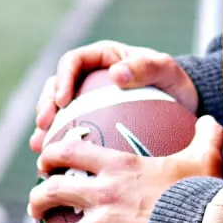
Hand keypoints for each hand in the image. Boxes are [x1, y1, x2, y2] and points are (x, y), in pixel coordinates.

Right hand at [29, 39, 198, 152]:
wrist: (182, 105)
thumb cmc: (174, 83)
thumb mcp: (166, 71)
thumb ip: (146, 67)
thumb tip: (117, 74)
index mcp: (102, 57)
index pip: (72, 62)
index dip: (62, 79)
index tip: (62, 101)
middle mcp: (89, 76)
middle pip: (56, 87)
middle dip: (45, 106)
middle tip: (44, 126)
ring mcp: (86, 100)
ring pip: (57, 111)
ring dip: (45, 128)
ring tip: (40, 146)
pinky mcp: (89, 121)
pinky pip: (70, 131)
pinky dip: (60, 145)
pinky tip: (55, 164)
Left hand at [29, 115, 222, 222]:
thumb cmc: (201, 194)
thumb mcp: (204, 158)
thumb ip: (205, 137)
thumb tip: (211, 121)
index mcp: (119, 166)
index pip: (70, 151)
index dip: (50, 155)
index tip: (44, 164)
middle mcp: (103, 194)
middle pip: (51, 193)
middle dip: (37, 202)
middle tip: (36, 210)